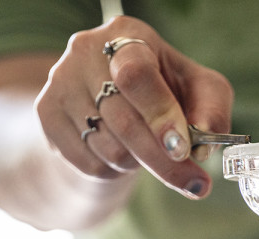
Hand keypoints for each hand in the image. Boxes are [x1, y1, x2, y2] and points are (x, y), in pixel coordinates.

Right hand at [35, 17, 233, 198]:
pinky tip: (122, 154)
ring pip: (108, 147)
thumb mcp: (200, 90)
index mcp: (127, 34)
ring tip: (147, 151)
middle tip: (194, 184)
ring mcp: (60, 82)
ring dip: (139, 163)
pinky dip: (114, 170)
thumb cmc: (166, 91)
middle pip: (123, 120)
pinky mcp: (46, 113)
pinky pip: (87, 162)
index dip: (160, 115)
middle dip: (163, 160)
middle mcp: (86, 51)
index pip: (136, 75)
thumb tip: (203, 146)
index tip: (182, 149)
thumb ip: (212, 111)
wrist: (112, 100)